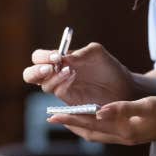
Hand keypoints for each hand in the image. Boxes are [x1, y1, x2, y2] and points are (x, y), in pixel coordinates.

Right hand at [22, 42, 137, 104]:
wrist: (125, 88)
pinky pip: (58, 94)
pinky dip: (63, 85)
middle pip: (31, 75)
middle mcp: (57, 75)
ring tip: (70, 71)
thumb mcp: (97, 53)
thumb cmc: (109, 68)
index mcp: (59, 61)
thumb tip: (62, 58)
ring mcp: (62, 90)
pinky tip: (74, 77)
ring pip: (44, 86)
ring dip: (53, 78)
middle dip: (35, 71)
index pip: (39, 57)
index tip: (57, 56)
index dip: (43, 57)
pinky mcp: (70, 102)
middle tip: (49, 68)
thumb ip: (80, 53)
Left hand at [47, 96, 155, 145]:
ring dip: (82, 125)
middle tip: (53, 117)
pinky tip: (93, 115)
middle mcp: (124, 136)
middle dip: (71, 124)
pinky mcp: (133, 132)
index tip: (54, 115)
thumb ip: (123, 109)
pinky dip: (95, 124)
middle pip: (90, 132)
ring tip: (67, 117)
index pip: (92, 125)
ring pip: (98, 133)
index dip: (72, 119)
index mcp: (125, 130)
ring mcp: (129, 136)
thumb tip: (98, 111)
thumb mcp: (148, 105)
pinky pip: (107, 131)